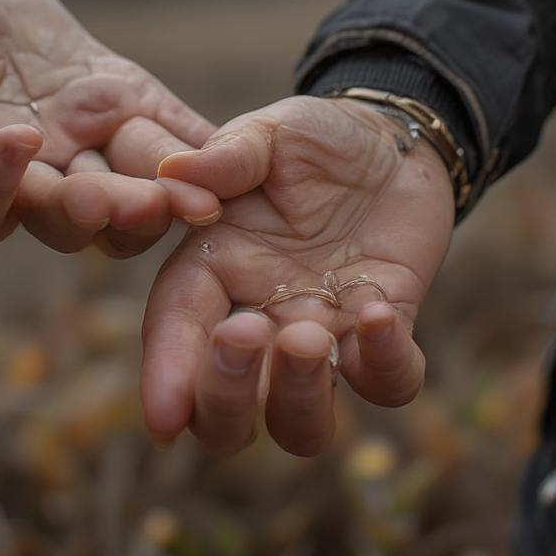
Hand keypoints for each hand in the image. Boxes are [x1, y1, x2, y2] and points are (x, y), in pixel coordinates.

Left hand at [0, 0, 218, 256]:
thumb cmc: (41, 53)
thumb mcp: (121, 85)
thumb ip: (173, 130)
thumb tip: (237, 172)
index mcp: (86, 177)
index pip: (125, 214)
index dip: (155, 212)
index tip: (194, 203)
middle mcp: (26, 191)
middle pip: (54, 225)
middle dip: (84, 212)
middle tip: (103, 197)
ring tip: (20, 142)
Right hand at [140, 95, 454, 455]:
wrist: (392, 142)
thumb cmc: (316, 137)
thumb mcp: (269, 133)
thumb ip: (227, 156)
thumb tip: (173, 172)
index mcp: (214, 268)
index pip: (177, 331)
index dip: (167, 377)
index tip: (163, 418)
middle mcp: (260, 316)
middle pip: (224, 408)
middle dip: (225, 396)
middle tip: (252, 332)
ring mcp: (321, 334)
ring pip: (298, 423)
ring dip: (298, 399)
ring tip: (312, 337)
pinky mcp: (385, 334)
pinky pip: (386, 383)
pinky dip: (385, 365)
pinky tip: (381, 310)